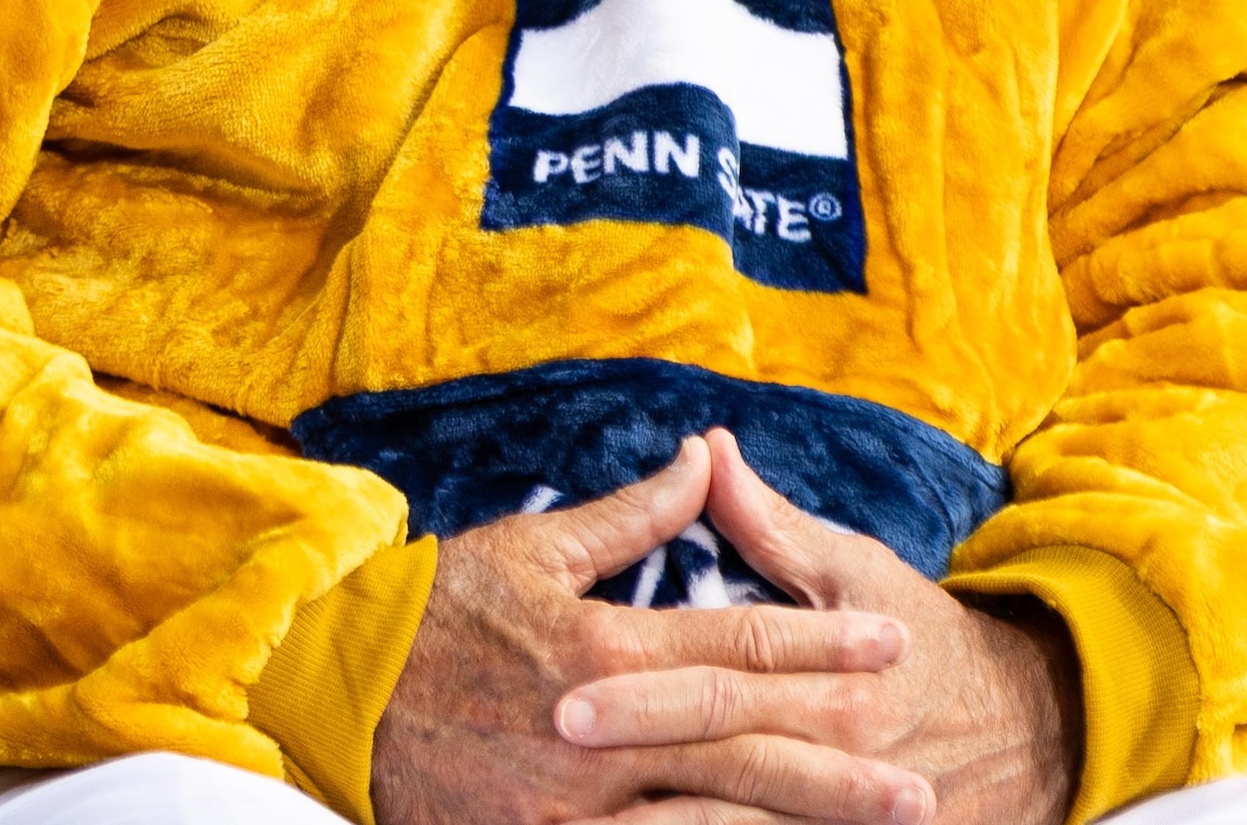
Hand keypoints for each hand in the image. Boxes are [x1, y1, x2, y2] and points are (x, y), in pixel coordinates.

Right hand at [372, 439, 922, 824]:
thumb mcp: (528, 550)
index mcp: (603, 645)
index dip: (822, 642)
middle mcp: (602, 728)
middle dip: (839, 762)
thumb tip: (704, 458)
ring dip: (795, 824)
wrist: (327, 693)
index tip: (889, 644)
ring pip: (711, 814)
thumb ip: (629, 516)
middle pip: (747, 742)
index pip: (740, 640)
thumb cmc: (429, 614)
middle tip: (920, 780)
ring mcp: (577, 801)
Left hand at [556, 433, 1078, 824]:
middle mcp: (836, 758)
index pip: (721, 686)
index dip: (643, 695)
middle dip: (634, 771)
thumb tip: (707, 451)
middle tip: (553, 755)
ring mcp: (840, 818)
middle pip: (720, 768)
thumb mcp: (856, 570)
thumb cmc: (922, 635)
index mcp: (833, 685)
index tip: (562, 699)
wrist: (1024, 727)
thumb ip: (772, 525)